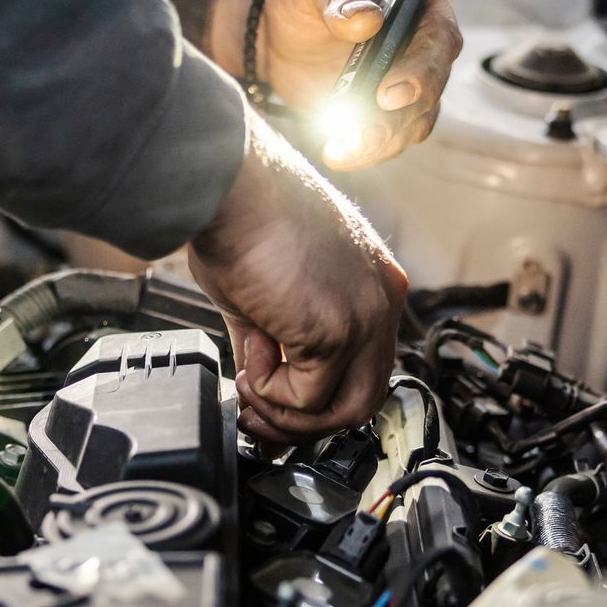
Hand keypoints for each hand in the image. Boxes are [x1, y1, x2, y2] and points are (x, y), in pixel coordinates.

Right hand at [188, 116, 407, 443]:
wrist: (226, 186)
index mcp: (371, 281)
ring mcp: (365, 316)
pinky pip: (307, 399)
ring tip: (249, 385)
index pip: (364, 363)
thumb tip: (257, 392)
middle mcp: (381, 299)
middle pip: (365, 396)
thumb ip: (270, 346)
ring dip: (289, 413)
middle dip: (307, 420)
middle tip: (259, 416)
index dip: (317, 397)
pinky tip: (250, 354)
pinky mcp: (337, 331)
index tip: (273, 407)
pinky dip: (269, 391)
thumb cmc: (237, 217)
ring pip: (346, 409)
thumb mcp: (263, 292)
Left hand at [208, 0, 464, 169]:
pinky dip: (370, 150)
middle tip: (364, 133)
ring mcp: (411, 79)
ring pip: (417, 119)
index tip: (388, 93)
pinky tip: (339, 153)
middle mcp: (426, 42)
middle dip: (401, 113)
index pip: (440, 34)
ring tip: (343, 150)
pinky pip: (394, 137)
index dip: (421, 68)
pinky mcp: (390, 110)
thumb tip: (367, 20)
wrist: (278, 30)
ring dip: (384, 140)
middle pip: (435, 84)